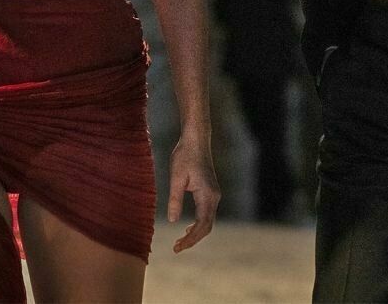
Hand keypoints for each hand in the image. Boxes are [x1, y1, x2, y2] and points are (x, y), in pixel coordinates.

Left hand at [167, 134, 219, 252]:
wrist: (196, 139)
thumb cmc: (185, 155)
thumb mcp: (176, 178)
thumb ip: (175, 199)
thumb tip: (173, 221)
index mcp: (207, 195)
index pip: (202, 225)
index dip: (190, 239)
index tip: (177, 248)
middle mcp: (214, 197)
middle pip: (207, 226)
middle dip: (193, 239)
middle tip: (176, 248)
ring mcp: (214, 194)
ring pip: (208, 221)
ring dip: (196, 232)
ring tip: (180, 242)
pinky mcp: (211, 191)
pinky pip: (207, 213)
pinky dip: (198, 224)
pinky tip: (187, 227)